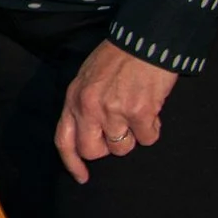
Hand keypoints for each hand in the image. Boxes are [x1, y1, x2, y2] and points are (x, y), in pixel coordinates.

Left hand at [55, 40, 179, 182]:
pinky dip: (152, 128)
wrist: (144, 40)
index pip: (64, 140)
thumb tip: (89, 133)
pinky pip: (148, 138)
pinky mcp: (140, 112)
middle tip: (120, 131)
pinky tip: (152, 108)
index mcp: (74, 98)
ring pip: (123, 148)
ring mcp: (114, 111)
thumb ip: (83, 104)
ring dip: (133, 135)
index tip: (82, 177)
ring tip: (137, 111)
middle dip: (108, 148)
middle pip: (93, 151)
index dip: (72, 163)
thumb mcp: (87, 77)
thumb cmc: (117, 58)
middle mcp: (89, 107)